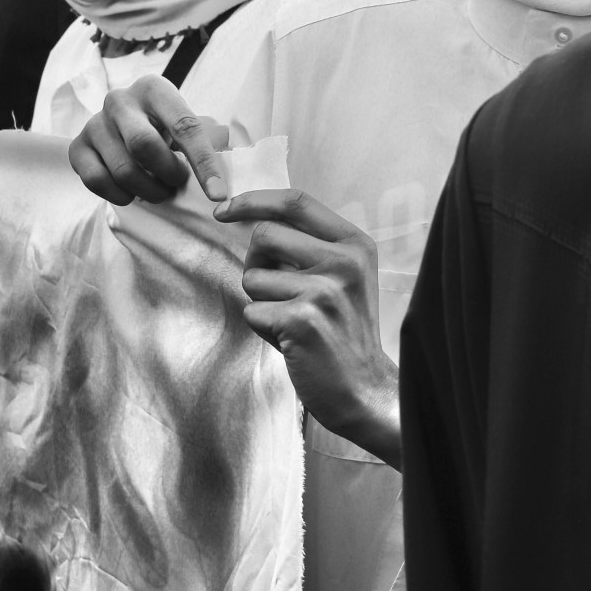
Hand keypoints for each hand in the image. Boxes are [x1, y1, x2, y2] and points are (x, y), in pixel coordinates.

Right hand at [68, 76, 229, 206]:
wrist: (118, 124)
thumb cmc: (160, 126)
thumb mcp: (182, 122)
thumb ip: (205, 142)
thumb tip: (223, 181)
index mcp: (153, 88)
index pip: (184, 126)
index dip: (203, 163)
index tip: (217, 194)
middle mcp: (120, 100)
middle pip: (144, 146)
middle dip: (167, 174)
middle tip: (176, 183)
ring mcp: (95, 122)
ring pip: (123, 170)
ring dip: (147, 191)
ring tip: (158, 189)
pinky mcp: (78, 147)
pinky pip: (97, 181)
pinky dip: (119, 196)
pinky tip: (130, 192)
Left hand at [214, 189, 400, 467]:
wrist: (365, 390)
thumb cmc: (343, 331)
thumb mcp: (343, 276)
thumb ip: (310, 245)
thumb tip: (252, 218)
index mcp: (354, 243)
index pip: (295, 201)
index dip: (254, 200)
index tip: (224, 209)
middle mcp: (343, 261)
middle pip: (263, 235)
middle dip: (255, 263)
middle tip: (276, 292)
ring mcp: (324, 290)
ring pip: (253, 277)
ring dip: (261, 302)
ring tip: (292, 321)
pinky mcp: (303, 320)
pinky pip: (252, 311)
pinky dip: (263, 328)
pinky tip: (291, 341)